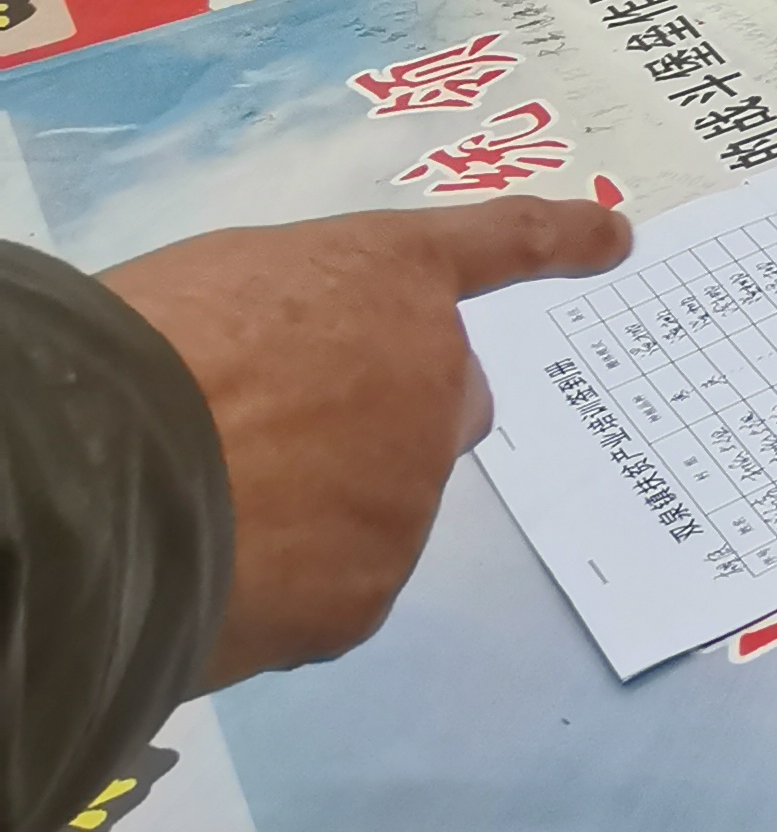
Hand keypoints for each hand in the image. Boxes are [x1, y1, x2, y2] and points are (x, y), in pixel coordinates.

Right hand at [104, 198, 635, 688]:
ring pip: (379, 505)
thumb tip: (301, 387)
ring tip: (213, 506)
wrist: (105, 469)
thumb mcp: (225, 285)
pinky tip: (215, 571)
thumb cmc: (146, 350)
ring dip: (319, 509)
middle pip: (448, 403)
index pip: (497, 245)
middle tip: (284, 440)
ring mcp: (413, 489)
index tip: (616, 239)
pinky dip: (283, 589)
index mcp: (388, 278)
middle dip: (393, 421)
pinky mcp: (372, 592)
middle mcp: (433, 377)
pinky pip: (334, 589)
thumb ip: (301, 319)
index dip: (560, 240)